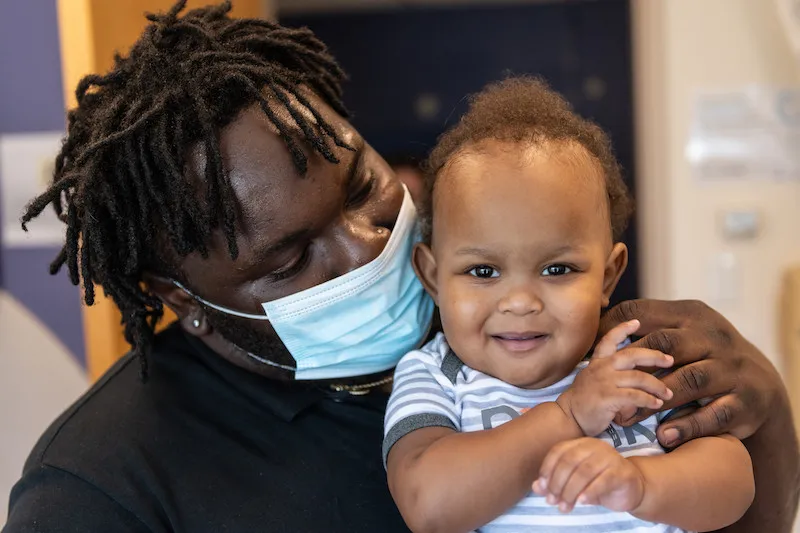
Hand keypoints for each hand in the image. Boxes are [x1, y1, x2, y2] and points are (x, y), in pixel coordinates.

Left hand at [533, 438, 644, 513]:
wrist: (631, 488)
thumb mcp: (574, 483)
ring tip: (564, 506)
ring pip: (584, 472)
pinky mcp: (621, 472)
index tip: (542, 487)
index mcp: (580, 443)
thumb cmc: (598, 482)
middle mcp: (594, 446)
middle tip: (552, 501)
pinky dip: (589, 492)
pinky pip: (603, 481)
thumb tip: (536, 487)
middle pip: (569, 462)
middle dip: (557, 484)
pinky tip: (581, 502)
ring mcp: (609, 457)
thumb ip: (555, 482)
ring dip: (570, 491)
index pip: (558, 451)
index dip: (547, 469)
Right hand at [556, 319, 673, 436]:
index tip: (636, 322)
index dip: (622, 329)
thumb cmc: (583, 401)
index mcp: (598, 362)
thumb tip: (635, 381)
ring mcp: (604, 381)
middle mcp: (601, 368)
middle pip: (633, 355)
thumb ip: (611, 375)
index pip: (609, 340)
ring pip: (639, 378)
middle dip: (654, 356)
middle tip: (669, 360)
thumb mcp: (593, 380)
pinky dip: (649, 400)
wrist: (568, 418)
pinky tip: (656, 404)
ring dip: (657, 386)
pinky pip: (635, 396)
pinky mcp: (608, 397)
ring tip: (667, 394)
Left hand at [600, 299, 783, 445]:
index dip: (614, 331)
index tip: (593, 354)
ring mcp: (731, 368)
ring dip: (657, 399)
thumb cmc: (704, 356)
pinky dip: (686, 425)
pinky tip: (664, 435)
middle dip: (635, 368)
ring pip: (690, 380)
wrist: (759, 384)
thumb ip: (647, 328)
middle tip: (611, 390)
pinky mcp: (744, 401)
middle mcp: (713, 337)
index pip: (644, 313)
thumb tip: (595, 332)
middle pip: (666, 345)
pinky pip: (713, 414)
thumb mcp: (681, 332)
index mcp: (691, 314)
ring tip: (630, 417)